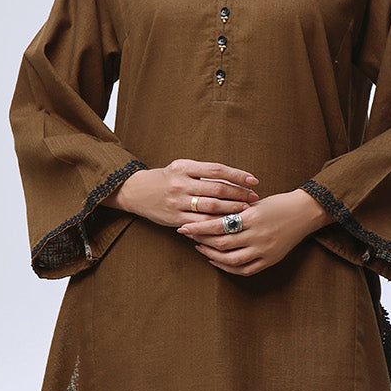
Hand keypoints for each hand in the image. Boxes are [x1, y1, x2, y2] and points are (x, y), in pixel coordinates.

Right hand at [104, 160, 259, 227]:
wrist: (136, 192)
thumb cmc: (166, 179)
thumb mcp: (181, 168)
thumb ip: (203, 172)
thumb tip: (234, 179)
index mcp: (184, 167)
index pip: (217, 170)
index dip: (237, 175)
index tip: (253, 180)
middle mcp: (180, 183)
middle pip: (216, 189)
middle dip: (239, 194)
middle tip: (253, 198)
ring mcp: (177, 202)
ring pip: (210, 207)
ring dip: (231, 210)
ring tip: (245, 211)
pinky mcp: (174, 218)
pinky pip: (200, 222)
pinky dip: (216, 223)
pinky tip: (228, 224)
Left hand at [178, 188, 328, 275]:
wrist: (304, 212)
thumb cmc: (278, 204)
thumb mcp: (255, 203)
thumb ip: (234, 210)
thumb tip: (206, 215)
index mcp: (252, 217)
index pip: (218, 225)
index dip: (199, 228)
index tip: (184, 226)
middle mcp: (257, 235)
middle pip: (221, 244)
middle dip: (201, 241)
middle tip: (189, 237)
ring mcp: (264, 250)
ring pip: (231, 260)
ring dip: (212, 256)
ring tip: (201, 249)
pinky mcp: (270, 260)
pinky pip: (245, 270)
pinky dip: (228, 268)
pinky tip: (217, 261)